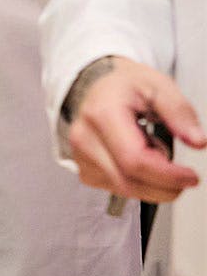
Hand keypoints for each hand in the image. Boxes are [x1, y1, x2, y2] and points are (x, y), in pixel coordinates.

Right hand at [66, 56, 206, 202]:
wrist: (96, 86)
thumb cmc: (125, 86)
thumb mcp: (160, 86)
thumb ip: (180, 112)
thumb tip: (196, 141)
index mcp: (102, 114)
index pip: (134, 160)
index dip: (167, 175)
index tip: (191, 177)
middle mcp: (85, 137)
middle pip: (128, 181)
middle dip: (164, 186)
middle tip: (183, 175)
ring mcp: (80, 155)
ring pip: (123, 189)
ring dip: (152, 184)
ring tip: (155, 154)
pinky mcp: (84, 168)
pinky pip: (116, 189)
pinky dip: (138, 184)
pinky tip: (140, 162)